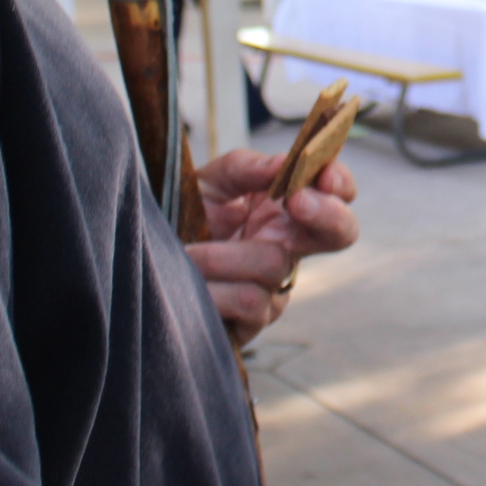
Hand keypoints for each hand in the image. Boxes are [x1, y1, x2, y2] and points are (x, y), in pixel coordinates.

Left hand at [186, 147, 357, 344]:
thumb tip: (282, 163)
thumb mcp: (208, 182)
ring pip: (276, 265)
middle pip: (341, 233)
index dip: (339, 183)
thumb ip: (245, 168)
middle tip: (295, 201)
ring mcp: (276, 287)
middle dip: (326, 214)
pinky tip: (191, 281)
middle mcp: (288, 247)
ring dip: (225, 256)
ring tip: (188, 251)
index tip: (321, 176)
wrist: (144, 256)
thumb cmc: (182, 217)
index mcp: (285, 210)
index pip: (336, 194)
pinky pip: (249, 301)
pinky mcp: (254, 322)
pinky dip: (213, 288)